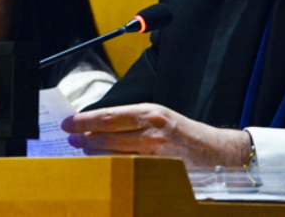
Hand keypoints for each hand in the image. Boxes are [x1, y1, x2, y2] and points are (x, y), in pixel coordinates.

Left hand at [61, 103, 251, 167]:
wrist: (216, 151)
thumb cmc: (185, 134)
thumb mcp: (161, 117)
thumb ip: (133, 121)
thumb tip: (100, 125)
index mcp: (150, 112)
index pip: (109, 116)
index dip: (85, 120)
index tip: (68, 124)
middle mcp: (152, 130)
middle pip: (108, 135)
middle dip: (85, 138)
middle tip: (71, 141)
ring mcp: (156, 152)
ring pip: (114, 154)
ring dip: (94, 154)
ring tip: (83, 152)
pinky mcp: (160, 171)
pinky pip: (128, 171)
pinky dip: (112, 168)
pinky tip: (103, 168)